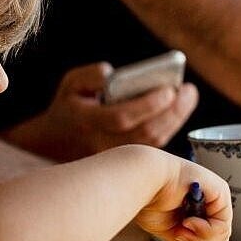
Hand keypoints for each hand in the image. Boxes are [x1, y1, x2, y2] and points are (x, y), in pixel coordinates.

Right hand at [24, 62, 198, 154]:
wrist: (52, 144)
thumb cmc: (68, 108)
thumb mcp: (71, 84)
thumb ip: (91, 75)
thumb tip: (114, 74)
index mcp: (86, 121)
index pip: (121, 117)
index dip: (148, 105)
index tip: (170, 89)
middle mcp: (100, 145)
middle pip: (145, 134)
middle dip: (172, 112)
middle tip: (189, 91)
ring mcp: (114, 159)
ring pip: (152, 144)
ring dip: (175, 121)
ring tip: (188, 97)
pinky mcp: (124, 165)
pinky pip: (152, 149)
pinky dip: (168, 130)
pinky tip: (177, 112)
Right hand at [134, 161, 232, 240]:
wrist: (142, 183)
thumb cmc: (148, 201)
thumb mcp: (169, 230)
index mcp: (197, 206)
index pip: (214, 234)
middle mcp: (210, 199)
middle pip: (221, 236)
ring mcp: (217, 194)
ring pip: (222, 234)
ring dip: (200, 240)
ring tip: (182, 231)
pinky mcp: (220, 191)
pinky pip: (222, 224)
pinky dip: (204, 231)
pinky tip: (188, 222)